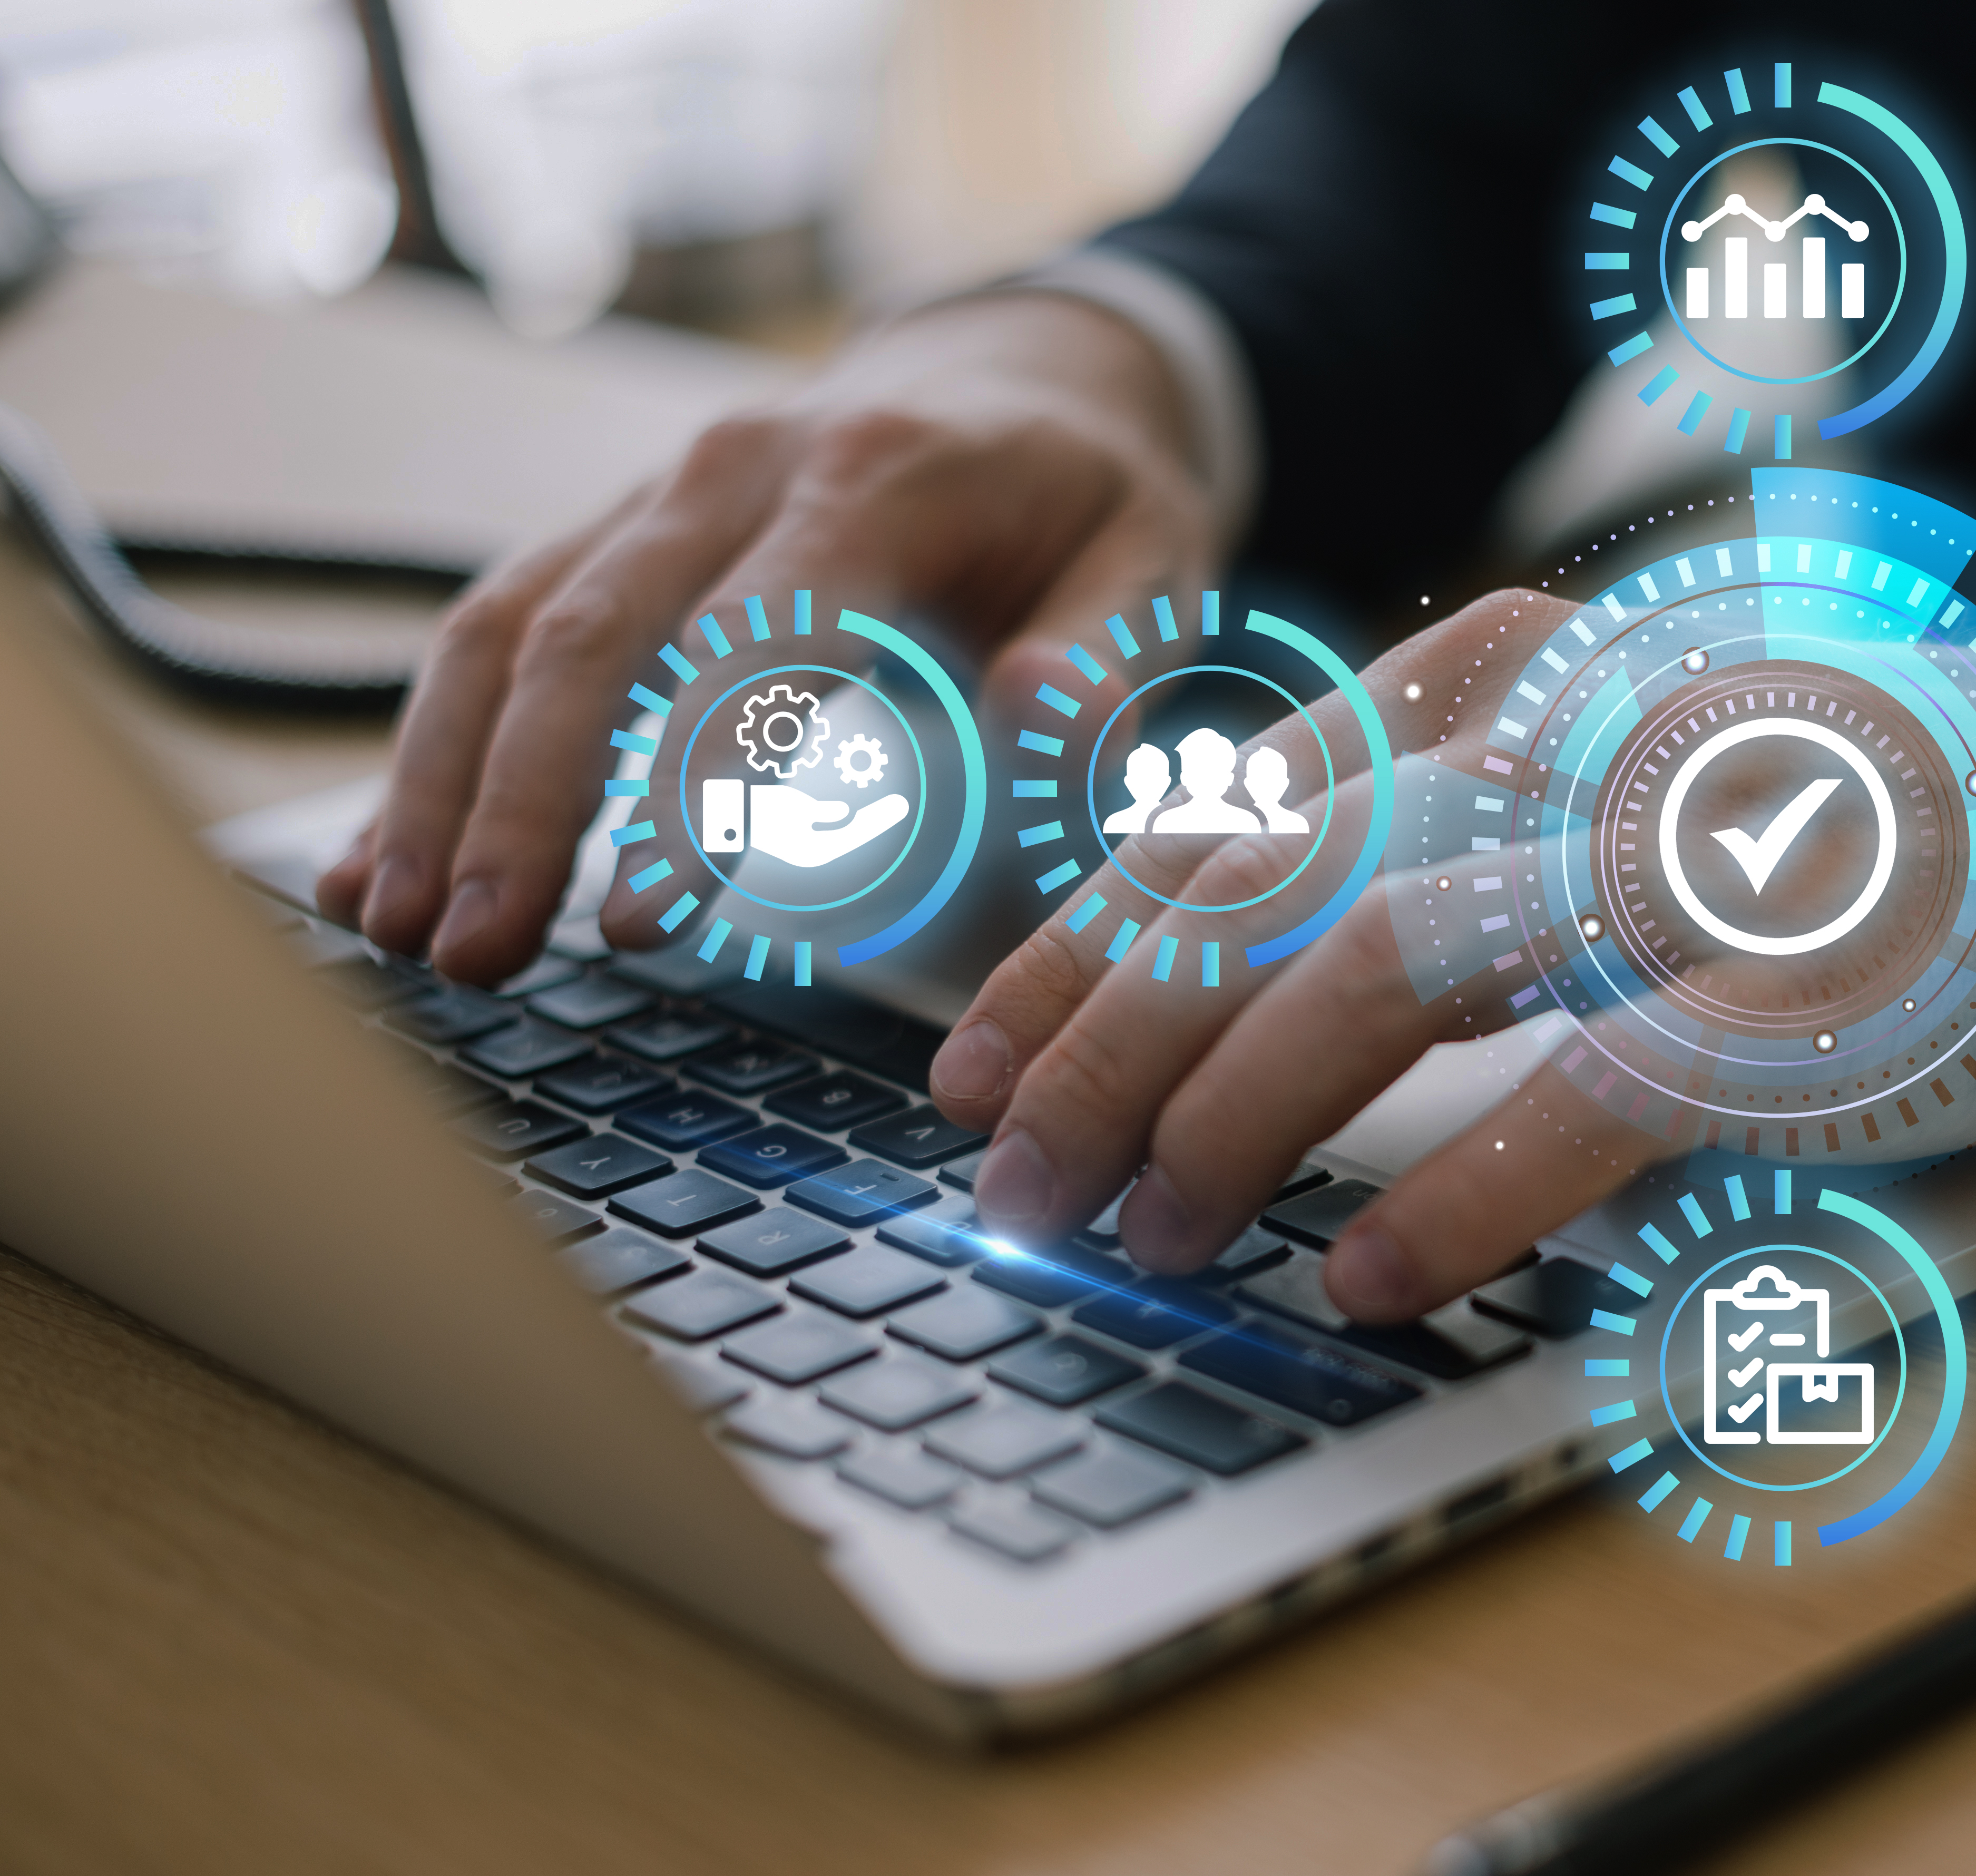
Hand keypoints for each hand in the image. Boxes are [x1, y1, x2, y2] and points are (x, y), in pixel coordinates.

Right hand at [315, 294, 1213, 984]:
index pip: (756, 641)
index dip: (689, 784)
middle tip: (478, 953)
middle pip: (592, 637)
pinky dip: (430, 748)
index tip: (640, 918)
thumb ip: (1105, 657)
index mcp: (875, 478)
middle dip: (521, 805)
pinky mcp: (613, 533)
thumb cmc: (1089, 499)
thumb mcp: (1153, 559)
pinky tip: (379, 863)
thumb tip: (1031, 728)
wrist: (1022, 379)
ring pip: (506, 629)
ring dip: (441, 785)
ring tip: (394, 929)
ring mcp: (654, 494)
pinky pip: (494, 630)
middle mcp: (736, 469)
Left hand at [925, 594, 1975, 1325]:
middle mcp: (1571, 736)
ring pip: (1385, 969)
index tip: (974, 1072)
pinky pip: (1585, 1096)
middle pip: (1268, 892)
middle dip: (1108, 1055)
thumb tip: (1210, 972)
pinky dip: (1459, 1194)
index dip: (1074, 958)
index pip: (1226, 819)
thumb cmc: (1824, 808)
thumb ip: (1427, 833)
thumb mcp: (1598, 766)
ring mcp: (1686, 851)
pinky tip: (1368, 1276)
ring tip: (1152, 1234)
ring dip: (1235, 1118)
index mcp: (1502, 676)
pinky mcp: (1797, 984)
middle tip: (1019, 1189)